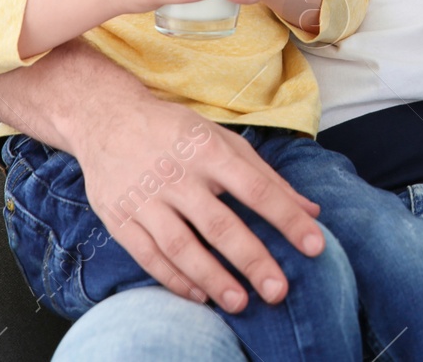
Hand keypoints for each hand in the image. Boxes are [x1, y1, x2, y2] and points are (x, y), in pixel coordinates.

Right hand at [75, 95, 324, 311]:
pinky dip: (174, 279)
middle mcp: (178, 175)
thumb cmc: (177, 132)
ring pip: (181, 246)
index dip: (287, 219)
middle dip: (251, 260)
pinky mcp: (120, 217)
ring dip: (212, 278)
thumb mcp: (224, 140)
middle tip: (277, 291)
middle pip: (219, 224)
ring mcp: (145, 198)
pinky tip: (199, 295)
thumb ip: (267, 176)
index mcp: (210, 150)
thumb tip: (311, 210)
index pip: (257, 189)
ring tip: (239, 303)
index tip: (314, 245)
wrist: (108, 118)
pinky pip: (148, 256)